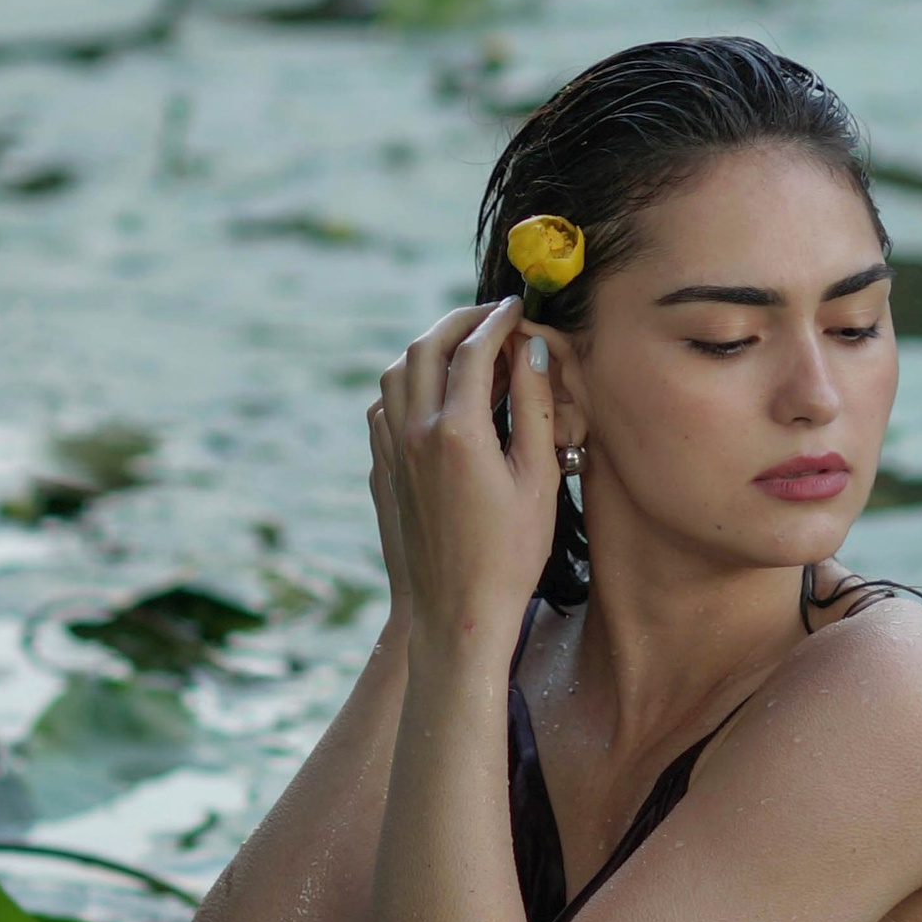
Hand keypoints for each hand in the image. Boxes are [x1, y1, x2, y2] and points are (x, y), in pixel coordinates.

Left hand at [370, 300, 557, 651]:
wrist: (456, 612)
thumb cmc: (510, 555)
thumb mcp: (538, 480)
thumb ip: (534, 408)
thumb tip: (533, 351)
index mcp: (457, 432)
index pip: (473, 351)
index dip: (497, 322)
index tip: (518, 309)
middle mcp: (415, 433)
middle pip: (425, 348)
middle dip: (459, 322)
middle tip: (491, 317)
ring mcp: (392, 452)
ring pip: (394, 372)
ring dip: (427, 348)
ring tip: (463, 348)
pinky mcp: (383, 471)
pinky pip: (383, 407)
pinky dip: (406, 382)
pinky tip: (432, 393)